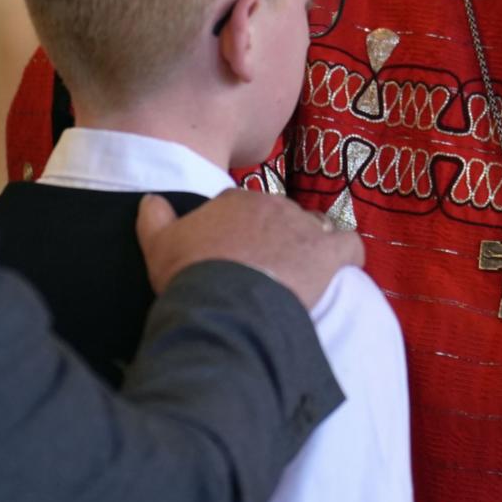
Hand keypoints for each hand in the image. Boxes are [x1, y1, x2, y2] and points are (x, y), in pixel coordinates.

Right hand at [138, 191, 361, 309]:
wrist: (225, 302)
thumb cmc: (191, 273)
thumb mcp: (158, 245)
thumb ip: (154, 217)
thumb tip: (150, 199)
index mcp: (236, 200)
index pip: (244, 204)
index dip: (242, 226)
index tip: (237, 248)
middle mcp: (274, 206)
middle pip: (282, 214)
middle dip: (277, 235)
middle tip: (268, 265)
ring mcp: (304, 228)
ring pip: (316, 225)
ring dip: (312, 242)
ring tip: (304, 269)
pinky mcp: (329, 254)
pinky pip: (351, 245)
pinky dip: (349, 254)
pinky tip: (344, 267)